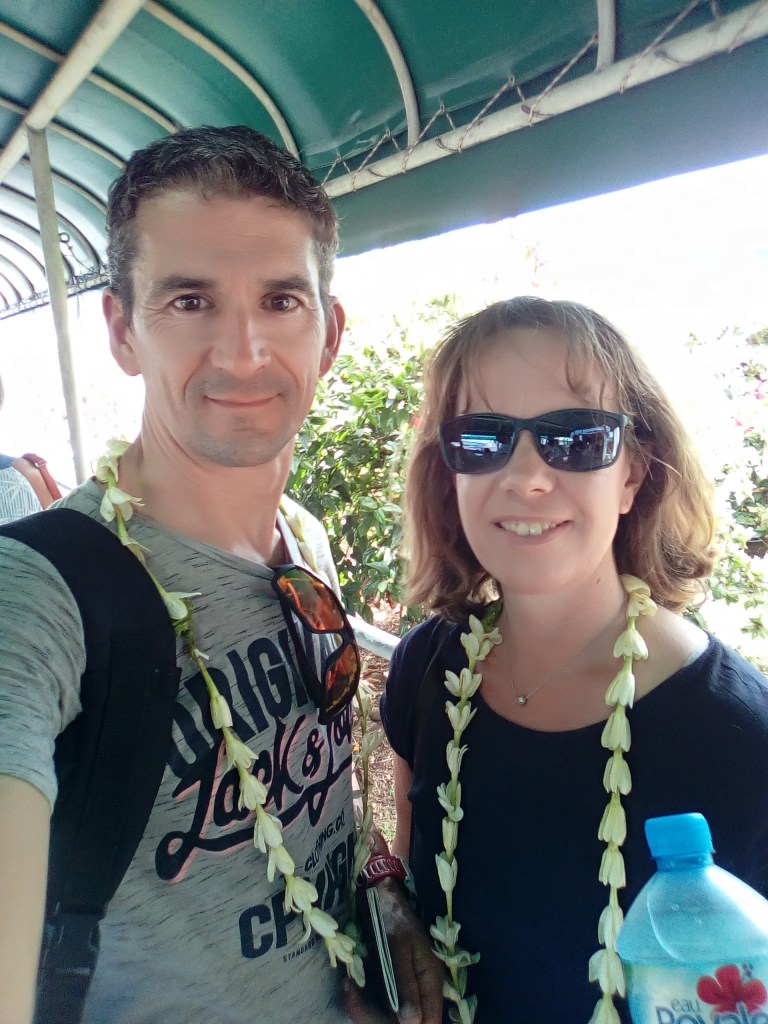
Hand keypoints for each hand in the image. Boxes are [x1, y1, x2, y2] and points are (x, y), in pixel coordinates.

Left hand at [345, 878, 443, 1023]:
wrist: (380, 895)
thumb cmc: (392, 918)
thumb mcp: (397, 949)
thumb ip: (405, 986)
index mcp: (430, 978)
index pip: (430, 1020)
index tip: (383, 1022)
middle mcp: (422, 986)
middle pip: (409, 1021)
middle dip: (377, 1018)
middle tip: (352, 998)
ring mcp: (408, 985)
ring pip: (392, 1016)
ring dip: (366, 1011)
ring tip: (349, 990)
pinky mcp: (394, 982)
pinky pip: (382, 1003)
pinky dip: (364, 1001)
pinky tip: (351, 987)